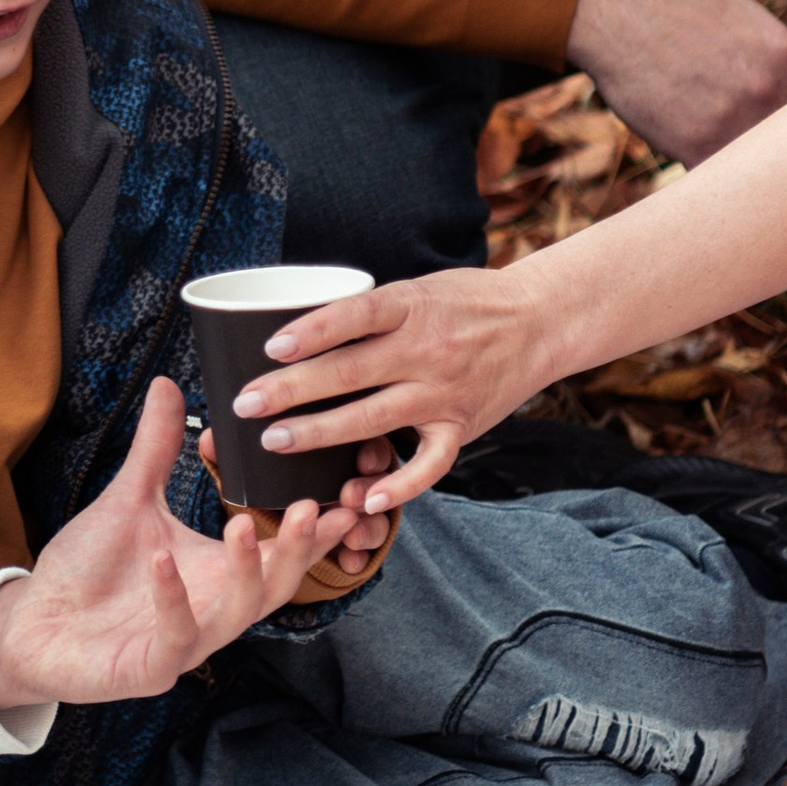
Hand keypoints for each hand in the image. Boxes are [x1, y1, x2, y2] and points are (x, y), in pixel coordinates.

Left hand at [0, 377, 366, 709]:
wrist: (35, 622)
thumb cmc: (88, 570)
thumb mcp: (129, 501)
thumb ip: (157, 450)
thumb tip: (168, 386)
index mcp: (217, 575)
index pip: (279, 554)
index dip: (312, 532)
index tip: (344, 498)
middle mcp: (212, 610)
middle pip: (274, 586)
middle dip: (295, 550)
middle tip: (309, 509)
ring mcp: (186, 643)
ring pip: (236, 615)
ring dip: (244, 572)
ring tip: (240, 527)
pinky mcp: (151, 666)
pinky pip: (173, 635)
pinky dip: (171, 597)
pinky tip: (162, 558)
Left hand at [233, 265, 557, 511]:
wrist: (540, 321)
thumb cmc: (465, 301)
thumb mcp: (417, 288)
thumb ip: (368, 311)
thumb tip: (294, 325)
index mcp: (411, 305)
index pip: (356, 315)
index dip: (313, 330)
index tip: (270, 346)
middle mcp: (428, 349)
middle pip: (352, 372)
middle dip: (293, 390)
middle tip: (246, 404)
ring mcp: (445, 391)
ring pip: (375, 418)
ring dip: (322, 433)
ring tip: (275, 441)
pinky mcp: (461, 426)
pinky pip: (429, 464)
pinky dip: (399, 485)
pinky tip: (363, 497)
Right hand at [566, 0, 786, 164]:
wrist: (617, 13)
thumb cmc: (676, 12)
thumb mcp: (745, 20)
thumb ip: (779, 62)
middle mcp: (769, 89)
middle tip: (777, 167)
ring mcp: (734, 120)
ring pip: (762, 168)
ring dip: (752, 174)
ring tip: (736, 169)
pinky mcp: (696, 146)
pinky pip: (721, 180)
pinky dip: (716, 182)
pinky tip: (706, 170)